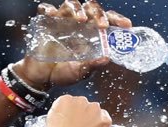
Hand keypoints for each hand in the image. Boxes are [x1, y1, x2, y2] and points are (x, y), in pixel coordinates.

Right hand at [11, 1, 134, 90]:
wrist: (41, 77)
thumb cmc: (62, 73)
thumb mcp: (80, 72)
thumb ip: (92, 65)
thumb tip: (107, 58)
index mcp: (91, 34)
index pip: (107, 20)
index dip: (117, 20)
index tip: (127, 25)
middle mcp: (78, 25)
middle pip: (91, 8)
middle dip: (99, 13)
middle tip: (102, 25)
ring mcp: (62, 22)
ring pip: (71, 4)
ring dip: (78, 9)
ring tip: (81, 19)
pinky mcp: (46, 23)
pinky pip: (46, 10)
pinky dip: (49, 9)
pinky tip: (53, 15)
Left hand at [46, 95, 111, 126]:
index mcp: (104, 120)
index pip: (101, 115)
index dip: (91, 119)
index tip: (86, 123)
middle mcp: (95, 108)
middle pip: (89, 106)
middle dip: (82, 112)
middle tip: (73, 124)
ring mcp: (81, 102)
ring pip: (76, 102)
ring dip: (71, 109)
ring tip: (64, 122)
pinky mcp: (67, 99)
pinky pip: (64, 101)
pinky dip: (60, 107)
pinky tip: (58, 118)